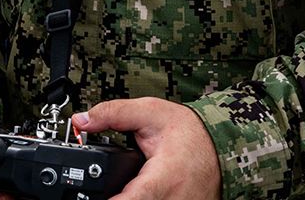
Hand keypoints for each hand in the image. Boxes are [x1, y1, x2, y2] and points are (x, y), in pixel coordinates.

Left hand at [72, 98, 220, 199]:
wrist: (223, 147)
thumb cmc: (192, 132)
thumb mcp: (150, 112)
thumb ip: (113, 114)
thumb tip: (81, 120)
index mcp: (163, 179)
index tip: (92, 194)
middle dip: (114, 197)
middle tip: (101, 187)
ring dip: (128, 198)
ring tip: (121, 187)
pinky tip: (135, 192)